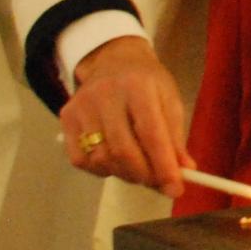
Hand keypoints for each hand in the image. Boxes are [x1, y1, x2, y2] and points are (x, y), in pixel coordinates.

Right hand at [63, 36, 196, 196]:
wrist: (113, 61)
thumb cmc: (147, 83)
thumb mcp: (169, 101)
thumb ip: (175, 138)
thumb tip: (184, 172)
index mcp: (138, 87)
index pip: (151, 134)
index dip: (164, 166)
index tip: (176, 188)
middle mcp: (105, 95)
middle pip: (123, 151)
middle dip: (145, 176)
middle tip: (159, 184)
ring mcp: (81, 107)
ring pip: (102, 159)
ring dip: (125, 174)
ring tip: (140, 169)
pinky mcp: (66, 119)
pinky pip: (82, 160)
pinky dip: (102, 170)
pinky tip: (116, 161)